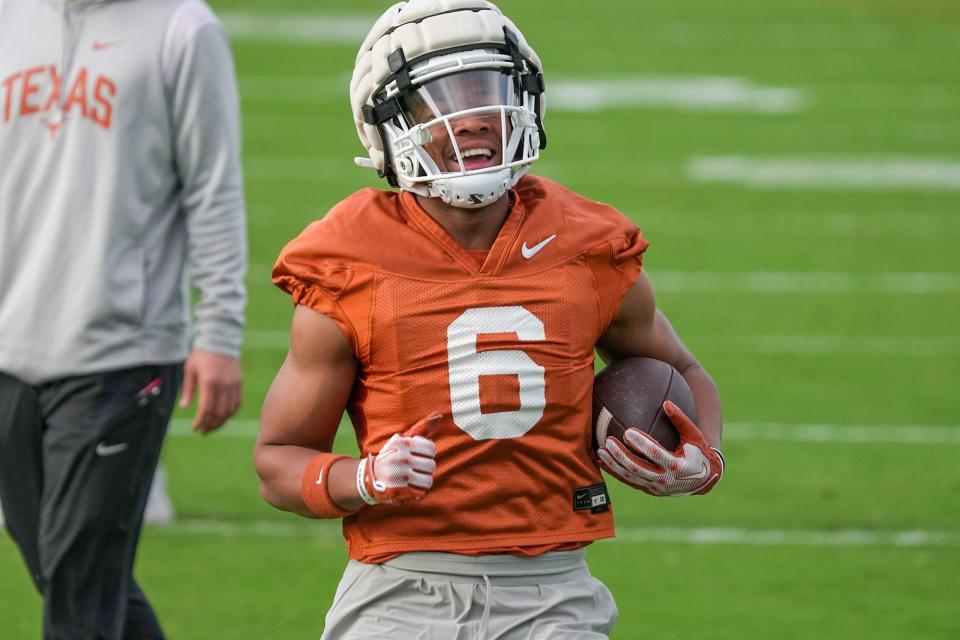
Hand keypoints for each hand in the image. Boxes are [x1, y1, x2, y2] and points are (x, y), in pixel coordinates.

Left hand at [179, 349, 242, 432]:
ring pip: (229, 410)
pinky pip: (237, 403)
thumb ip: (188, 389)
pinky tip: (223, 417)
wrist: (220, 340)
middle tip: (202, 431)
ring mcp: (233, 384)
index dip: (200, 421)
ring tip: (211, 427)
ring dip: (220, 422)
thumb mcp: (190, 369)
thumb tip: (184, 407)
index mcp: (209, 381)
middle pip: (219, 412)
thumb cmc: (201, 355)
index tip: (195, 428)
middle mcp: (223, 384)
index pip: (206, 408)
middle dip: (210, 425)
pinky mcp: (239, 383)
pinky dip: (230, 413)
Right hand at [357, 414, 440, 505]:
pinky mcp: (399, 492)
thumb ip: (420, 429)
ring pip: (428, 481)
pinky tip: (409, 487)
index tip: (421, 456)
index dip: (428, 454)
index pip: (431, 449)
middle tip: (416, 469)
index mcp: (403, 444)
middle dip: (426, 468)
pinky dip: (417, 492)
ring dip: (423, 481)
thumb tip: (438, 415)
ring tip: (414, 478)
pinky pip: (421, 493)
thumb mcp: (400, 440)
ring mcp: (400, 476)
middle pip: (431, 466)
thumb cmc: (389, 456)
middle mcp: (402, 459)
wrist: (369, 477)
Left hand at [597, 401, 723, 495]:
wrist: (704, 480)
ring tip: (600, 451)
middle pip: (638, 468)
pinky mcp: (649, 490)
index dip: (641, 444)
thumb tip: (666, 403)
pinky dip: (615, 472)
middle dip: (621, 455)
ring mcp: (656, 487)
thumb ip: (681, 420)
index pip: (655, 454)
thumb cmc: (698, 452)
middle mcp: (665, 479)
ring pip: (630, 477)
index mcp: (677, 465)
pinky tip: (602, 462)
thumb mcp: (695, 436)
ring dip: (614, 465)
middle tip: (608, 441)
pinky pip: (629, 481)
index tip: (627, 432)